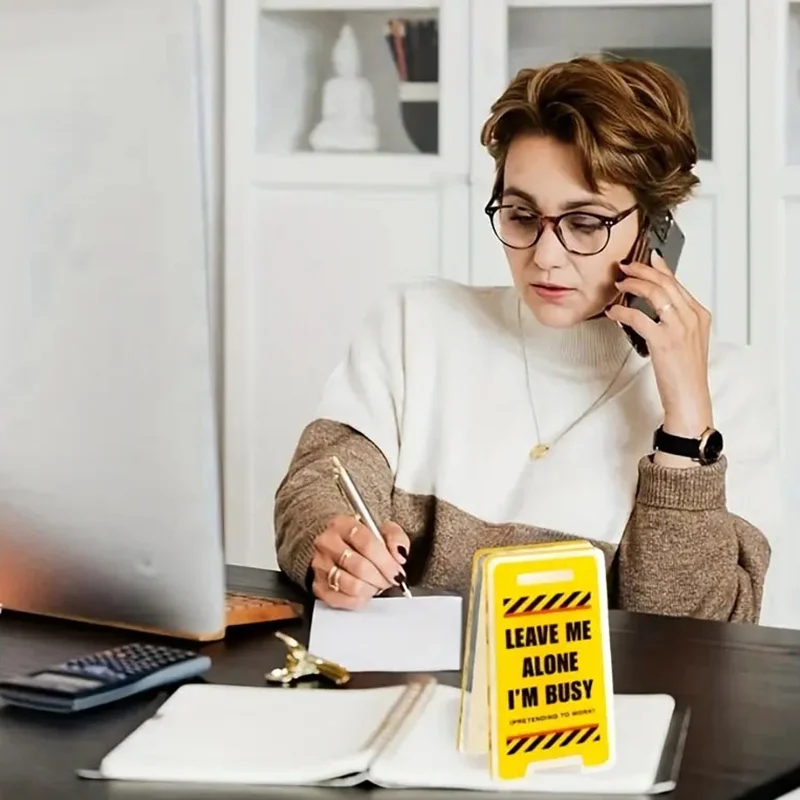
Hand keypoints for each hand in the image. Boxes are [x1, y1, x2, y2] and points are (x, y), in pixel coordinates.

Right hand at [310, 515, 409, 609]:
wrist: (342, 550)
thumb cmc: (363, 541)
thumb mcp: (383, 531)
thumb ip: (396, 538)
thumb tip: (399, 554)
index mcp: (342, 524)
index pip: (366, 542)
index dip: (385, 560)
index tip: (397, 570)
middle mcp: (326, 542)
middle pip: (359, 566)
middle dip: (381, 577)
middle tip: (390, 579)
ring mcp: (320, 565)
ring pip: (352, 585)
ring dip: (371, 588)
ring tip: (377, 584)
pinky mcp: (318, 586)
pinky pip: (343, 600)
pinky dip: (359, 599)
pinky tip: (365, 591)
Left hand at [605, 252, 713, 438]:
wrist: (689, 397)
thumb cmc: (685, 372)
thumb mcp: (687, 339)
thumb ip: (675, 319)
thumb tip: (654, 303)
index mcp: (700, 315)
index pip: (677, 283)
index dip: (659, 267)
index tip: (647, 257)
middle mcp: (691, 317)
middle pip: (665, 282)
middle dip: (642, 270)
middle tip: (625, 266)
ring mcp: (679, 328)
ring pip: (654, 293)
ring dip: (633, 284)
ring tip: (619, 284)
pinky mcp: (663, 341)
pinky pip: (639, 317)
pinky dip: (623, 311)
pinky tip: (614, 312)